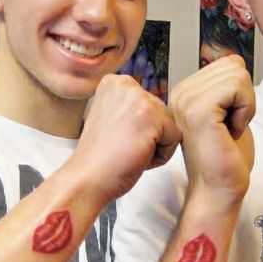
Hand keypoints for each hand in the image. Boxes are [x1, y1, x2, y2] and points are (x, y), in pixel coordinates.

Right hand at [70, 74, 180, 202]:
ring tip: (128, 151)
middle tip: (122, 147)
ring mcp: (140, 98)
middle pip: (161, 113)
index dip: (138, 129)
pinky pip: (175, 138)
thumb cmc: (99, 158)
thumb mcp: (112, 118)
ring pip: (169, 125)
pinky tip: (137, 156)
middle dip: (148, 136)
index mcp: (115, 82)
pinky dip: (161, 155)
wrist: (87, 179)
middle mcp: (127, 84)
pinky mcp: (152, 116)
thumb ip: (132, 108)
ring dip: (154, 145)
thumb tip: (158, 112)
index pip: (149, 104)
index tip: (116, 137)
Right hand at [169, 55, 254, 206]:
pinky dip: (246, 109)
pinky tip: (232, 130)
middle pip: (233, 65)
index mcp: (185, 91)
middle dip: (244, 96)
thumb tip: (235, 59)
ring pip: (237, 74)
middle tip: (230, 125)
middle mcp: (180, 92)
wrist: (219, 189)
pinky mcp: (198, 109)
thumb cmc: (227, 158)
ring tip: (229, 129)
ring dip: (246, 104)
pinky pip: (237, 87)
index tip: (228, 121)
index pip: (227, 63)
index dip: (240, 92)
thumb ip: (228, 85)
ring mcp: (185, 99)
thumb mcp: (229, 110)